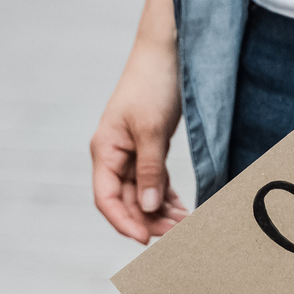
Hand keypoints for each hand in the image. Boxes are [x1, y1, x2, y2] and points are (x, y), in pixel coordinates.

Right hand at [90, 35, 187, 243]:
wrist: (167, 52)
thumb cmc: (153, 83)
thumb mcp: (152, 129)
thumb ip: (150, 170)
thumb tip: (149, 207)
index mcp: (106, 150)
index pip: (106, 199)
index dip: (124, 222)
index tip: (146, 241)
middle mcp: (115, 156)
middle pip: (128, 201)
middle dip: (151, 221)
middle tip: (180, 236)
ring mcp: (132, 153)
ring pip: (144, 195)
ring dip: (162, 213)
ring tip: (188, 227)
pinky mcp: (149, 149)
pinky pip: (155, 183)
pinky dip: (168, 198)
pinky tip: (183, 211)